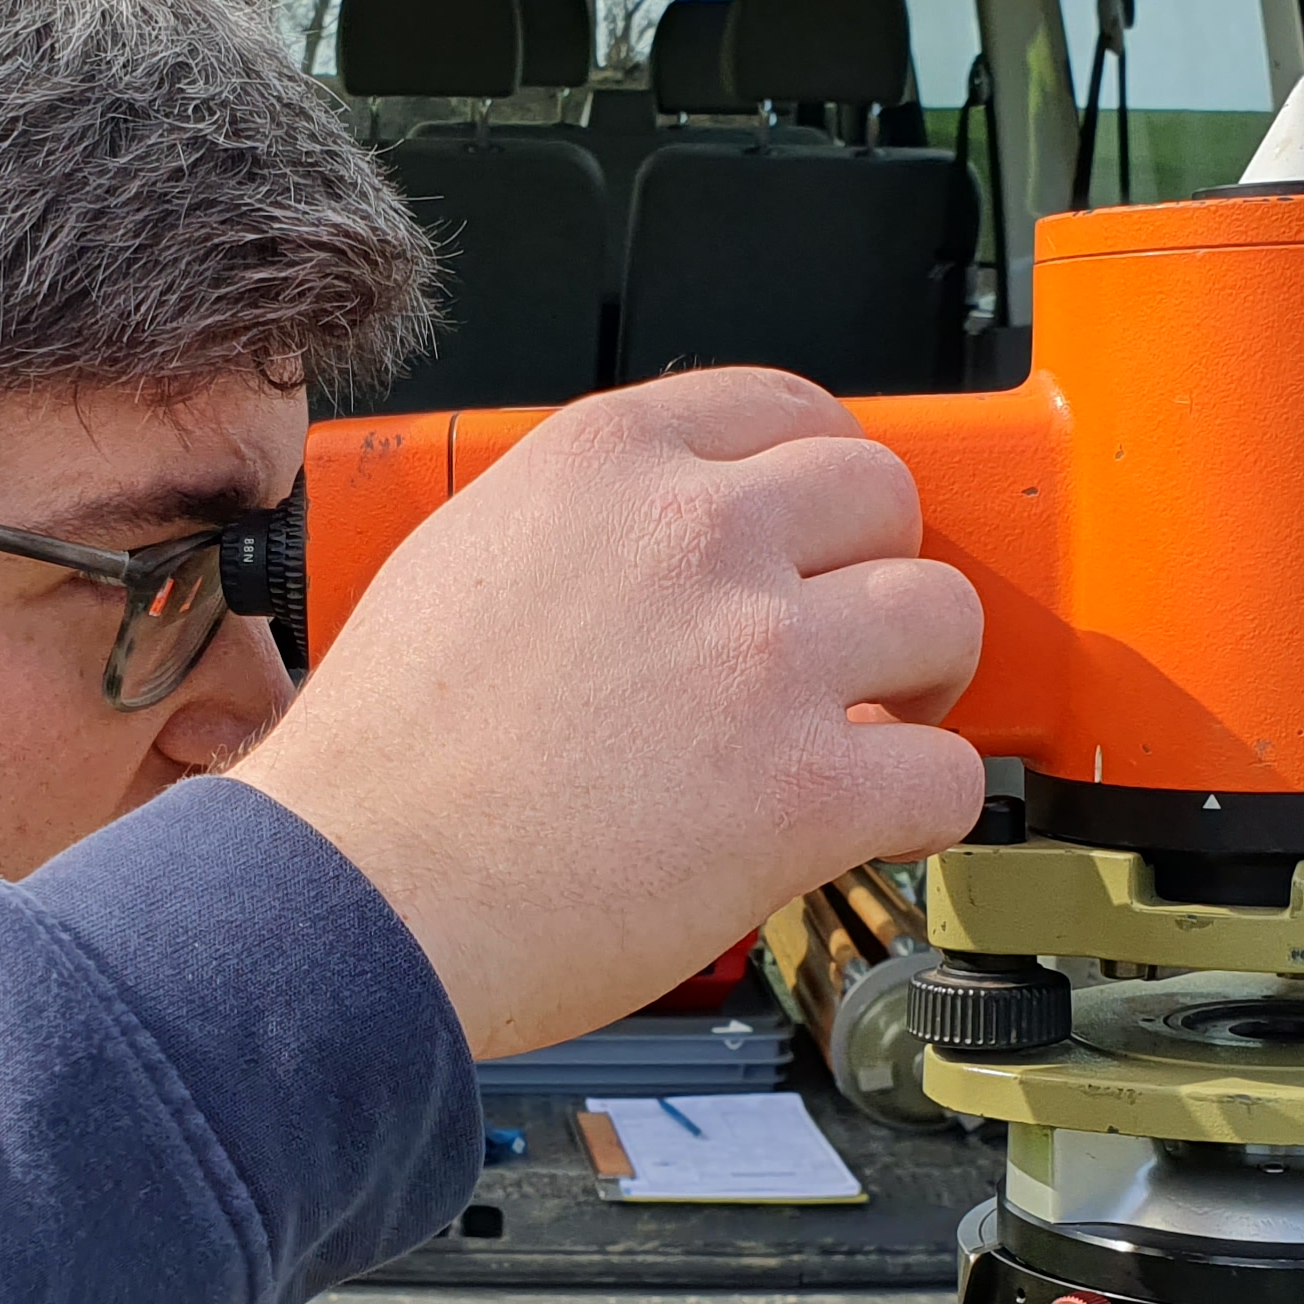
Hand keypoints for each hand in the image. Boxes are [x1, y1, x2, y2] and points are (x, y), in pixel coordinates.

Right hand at [238, 370, 983, 1057]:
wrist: (354, 899)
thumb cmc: (380, 770)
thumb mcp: (460, 565)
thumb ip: (582, 534)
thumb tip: (658, 554)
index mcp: (605, 465)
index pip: (783, 404)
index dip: (824, 475)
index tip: (827, 529)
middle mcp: (696, 535)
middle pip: (883, 494)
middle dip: (879, 567)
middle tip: (854, 638)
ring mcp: (762, 656)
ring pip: (944, 615)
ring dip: (926, 679)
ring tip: (882, 728)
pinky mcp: (807, 787)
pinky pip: (949, 773)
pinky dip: (928, 807)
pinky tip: (874, 825)